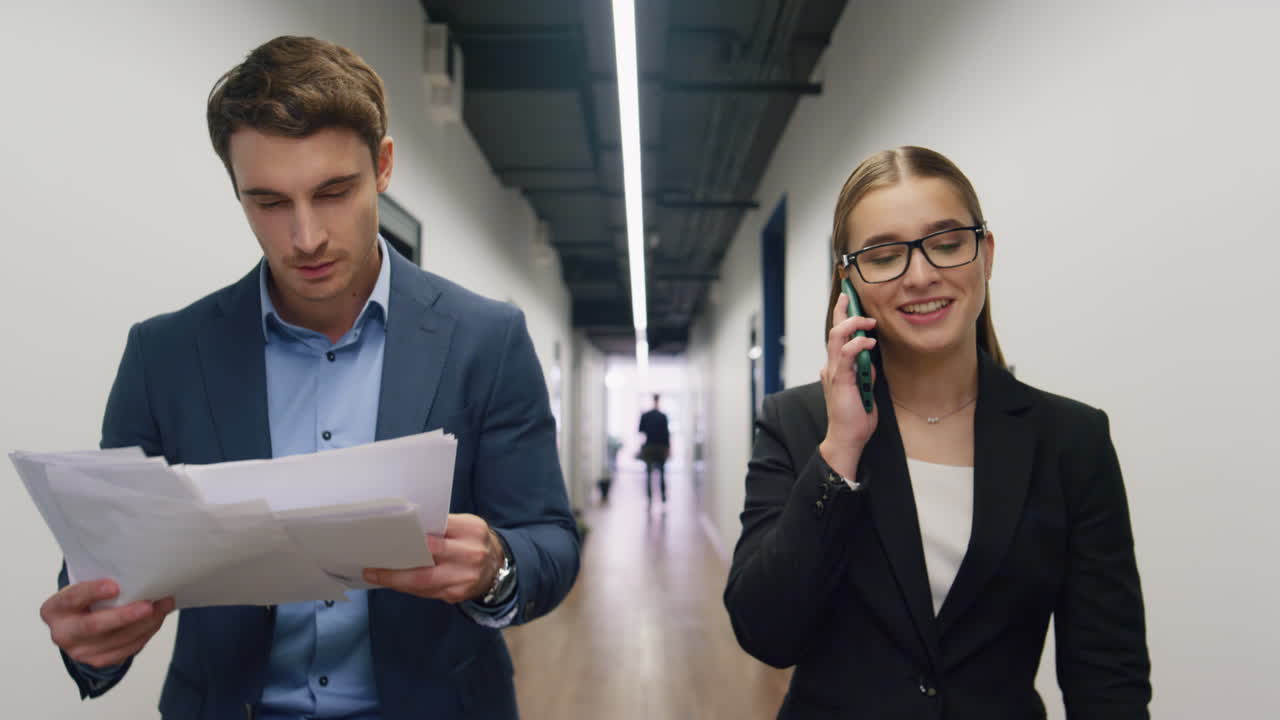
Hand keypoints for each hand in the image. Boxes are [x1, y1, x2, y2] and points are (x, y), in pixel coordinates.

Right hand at [40, 579, 174, 668]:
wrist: (81, 622)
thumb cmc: (88, 596)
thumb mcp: (85, 584)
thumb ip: (101, 580)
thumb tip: (139, 570)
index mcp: (54, 609)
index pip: (71, 599)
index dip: (92, 592)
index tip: (115, 586)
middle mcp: (62, 633)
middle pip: (93, 627)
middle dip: (124, 616)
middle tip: (149, 605)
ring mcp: (79, 651)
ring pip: (116, 640)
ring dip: (145, 623)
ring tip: (164, 605)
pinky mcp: (97, 661)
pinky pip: (126, 650)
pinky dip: (145, 634)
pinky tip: (157, 619)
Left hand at [363, 514, 503, 604]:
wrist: (498, 567)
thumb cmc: (473, 541)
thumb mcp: (465, 526)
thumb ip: (442, 527)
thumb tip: (406, 530)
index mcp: (471, 530)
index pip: (436, 532)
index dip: (411, 537)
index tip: (387, 538)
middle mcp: (471, 554)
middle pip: (428, 560)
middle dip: (397, 566)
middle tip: (372, 567)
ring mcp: (464, 578)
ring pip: (423, 582)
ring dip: (397, 580)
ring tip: (376, 575)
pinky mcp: (457, 595)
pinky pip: (427, 592)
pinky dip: (408, 587)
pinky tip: (394, 582)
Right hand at [819, 292, 879, 478]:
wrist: (847, 437)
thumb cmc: (855, 417)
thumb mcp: (865, 390)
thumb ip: (865, 373)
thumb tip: (869, 360)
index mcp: (836, 368)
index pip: (837, 337)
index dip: (841, 317)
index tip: (848, 301)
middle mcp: (832, 366)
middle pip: (834, 330)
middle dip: (842, 310)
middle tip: (850, 296)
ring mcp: (834, 372)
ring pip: (836, 336)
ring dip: (852, 324)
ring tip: (868, 321)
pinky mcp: (840, 379)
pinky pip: (846, 354)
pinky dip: (858, 344)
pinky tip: (869, 342)